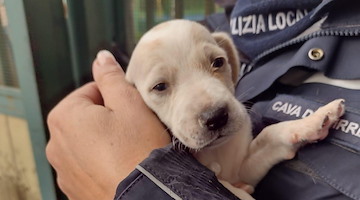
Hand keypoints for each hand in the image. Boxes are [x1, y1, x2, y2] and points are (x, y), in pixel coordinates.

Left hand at [46, 50, 170, 199]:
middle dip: (109, 117)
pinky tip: (121, 163)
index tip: (131, 107)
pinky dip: (102, 161)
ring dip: (105, 139)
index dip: (115, 96)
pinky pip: (88, 164)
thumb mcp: (128, 102)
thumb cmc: (139, 148)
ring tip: (128, 146)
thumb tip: (101, 58)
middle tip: (132, 127)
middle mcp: (56, 144)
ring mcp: (64, 169)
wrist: (147, 194)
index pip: (91, 91)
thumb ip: (110, 77)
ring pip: (88, 141)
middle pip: (87, 116)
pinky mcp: (75, 188)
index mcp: (65, 117)